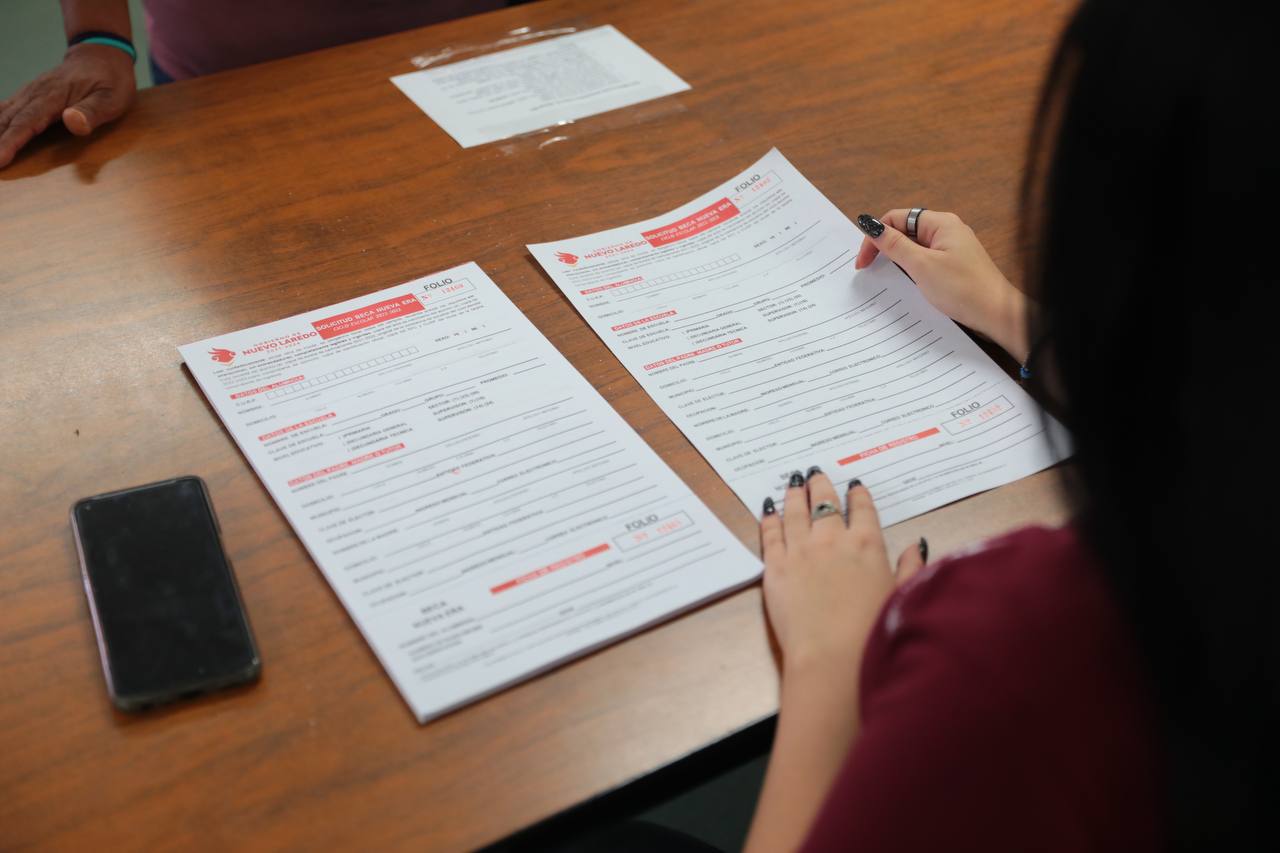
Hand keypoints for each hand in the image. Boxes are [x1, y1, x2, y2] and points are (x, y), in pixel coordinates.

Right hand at [0, 44, 135, 168]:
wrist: (101, 55)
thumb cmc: (110, 80)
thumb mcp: (112, 98)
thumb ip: (91, 112)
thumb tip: (70, 120)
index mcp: (54, 96)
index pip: (27, 122)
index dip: (12, 141)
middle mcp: (36, 93)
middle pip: (9, 120)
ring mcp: (30, 93)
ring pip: (3, 114)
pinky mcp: (30, 95)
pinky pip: (6, 108)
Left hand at [760, 470, 923, 674]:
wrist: (833, 656)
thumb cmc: (873, 633)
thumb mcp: (903, 597)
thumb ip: (910, 568)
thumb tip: (916, 546)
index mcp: (868, 546)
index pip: (863, 510)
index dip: (859, 496)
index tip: (855, 486)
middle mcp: (833, 540)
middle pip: (824, 503)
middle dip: (820, 485)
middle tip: (815, 472)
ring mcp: (801, 551)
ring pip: (795, 512)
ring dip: (794, 494)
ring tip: (792, 482)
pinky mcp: (774, 567)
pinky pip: (770, 534)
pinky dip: (769, 519)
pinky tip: (768, 510)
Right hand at [855, 209, 1029, 361]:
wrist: (996, 313)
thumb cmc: (965, 289)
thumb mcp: (921, 265)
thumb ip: (894, 245)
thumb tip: (871, 225)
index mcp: (940, 223)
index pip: (896, 219)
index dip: (876, 237)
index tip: (863, 260)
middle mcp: (947, 231)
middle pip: (904, 231)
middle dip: (884, 248)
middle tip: (869, 268)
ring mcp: (951, 248)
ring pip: (914, 248)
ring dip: (897, 260)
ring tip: (886, 277)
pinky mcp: (954, 265)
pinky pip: (925, 261)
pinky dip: (911, 270)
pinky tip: (906, 284)